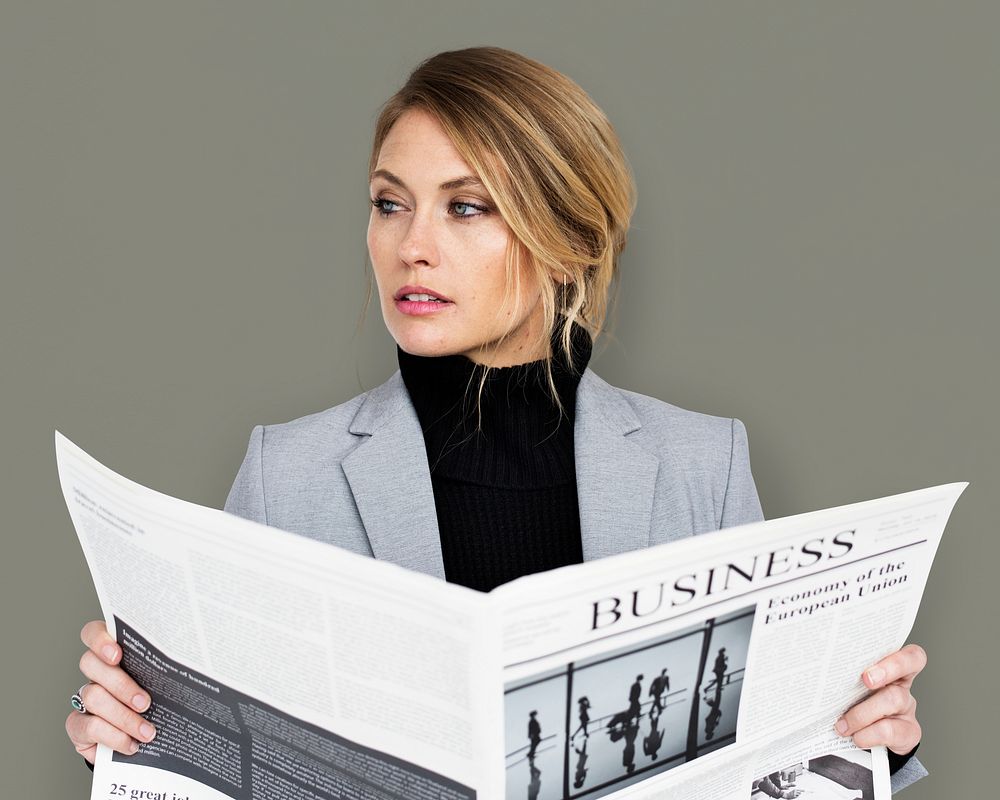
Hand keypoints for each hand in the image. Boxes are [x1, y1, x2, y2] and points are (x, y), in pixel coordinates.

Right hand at [64, 621, 156, 763]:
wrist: (147, 738)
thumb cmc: (161, 699)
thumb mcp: (166, 680)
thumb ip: (167, 666)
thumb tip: (198, 655)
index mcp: (115, 652)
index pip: (93, 633)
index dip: (99, 640)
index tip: (117, 654)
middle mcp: (96, 672)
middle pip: (90, 664)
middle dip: (121, 684)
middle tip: (145, 703)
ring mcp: (84, 698)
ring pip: (92, 696)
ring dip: (123, 716)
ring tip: (147, 732)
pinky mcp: (78, 725)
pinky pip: (88, 726)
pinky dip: (113, 736)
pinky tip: (132, 744)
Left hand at [835, 643, 925, 754]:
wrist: (868, 740)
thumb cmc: (852, 703)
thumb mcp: (847, 685)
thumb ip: (841, 675)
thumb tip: (814, 673)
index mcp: (887, 666)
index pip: (907, 652)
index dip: (895, 656)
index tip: (869, 665)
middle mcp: (901, 683)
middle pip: (907, 668)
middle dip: (885, 670)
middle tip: (865, 680)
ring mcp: (907, 707)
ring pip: (892, 699)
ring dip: (862, 713)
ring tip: (842, 725)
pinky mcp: (908, 732)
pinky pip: (890, 730)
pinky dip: (868, 734)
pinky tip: (856, 737)